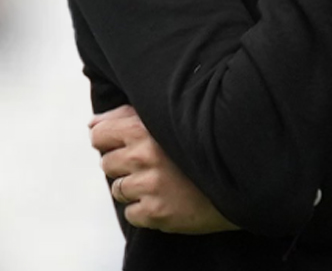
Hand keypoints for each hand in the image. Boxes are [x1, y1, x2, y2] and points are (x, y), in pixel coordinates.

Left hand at [91, 105, 235, 234]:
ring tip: (161, 184)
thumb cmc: (197, 145)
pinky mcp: (157, 212)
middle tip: (151, 167)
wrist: (239, 179)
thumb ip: (123, 117)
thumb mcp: (163, 119)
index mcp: (141, 129)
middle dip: (124, 166)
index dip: (109, 142)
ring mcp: (150, 185)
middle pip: (107, 164)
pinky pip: (131, 214)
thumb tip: (92, 124)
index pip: (98, 135)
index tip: (125, 146)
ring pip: (117, 190)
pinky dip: (144, 211)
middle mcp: (142, 156)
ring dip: (134, 189)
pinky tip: (165, 201)